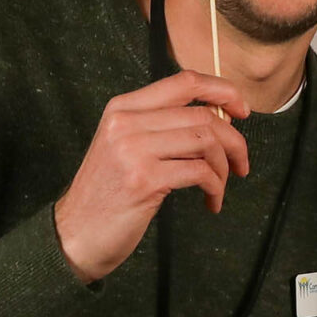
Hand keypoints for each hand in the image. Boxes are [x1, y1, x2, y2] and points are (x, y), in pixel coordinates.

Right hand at [55, 71, 251, 281]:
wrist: (74, 235)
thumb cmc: (107, 194)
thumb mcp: (124, 147)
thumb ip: (160, 127)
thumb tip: (216, 118)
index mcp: (123, 108)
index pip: (184, 82)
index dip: (222, 91)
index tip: (242, 110)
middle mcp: (126, 122)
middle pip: (202, 115)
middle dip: (233, 140)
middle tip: (241, 164)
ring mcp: (133, 150)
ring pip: (206, 141)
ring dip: (224, 167)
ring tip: (220, 187)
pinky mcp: (144, 180)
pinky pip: (200, 172)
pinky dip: (215, 188)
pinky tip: (211, 202)